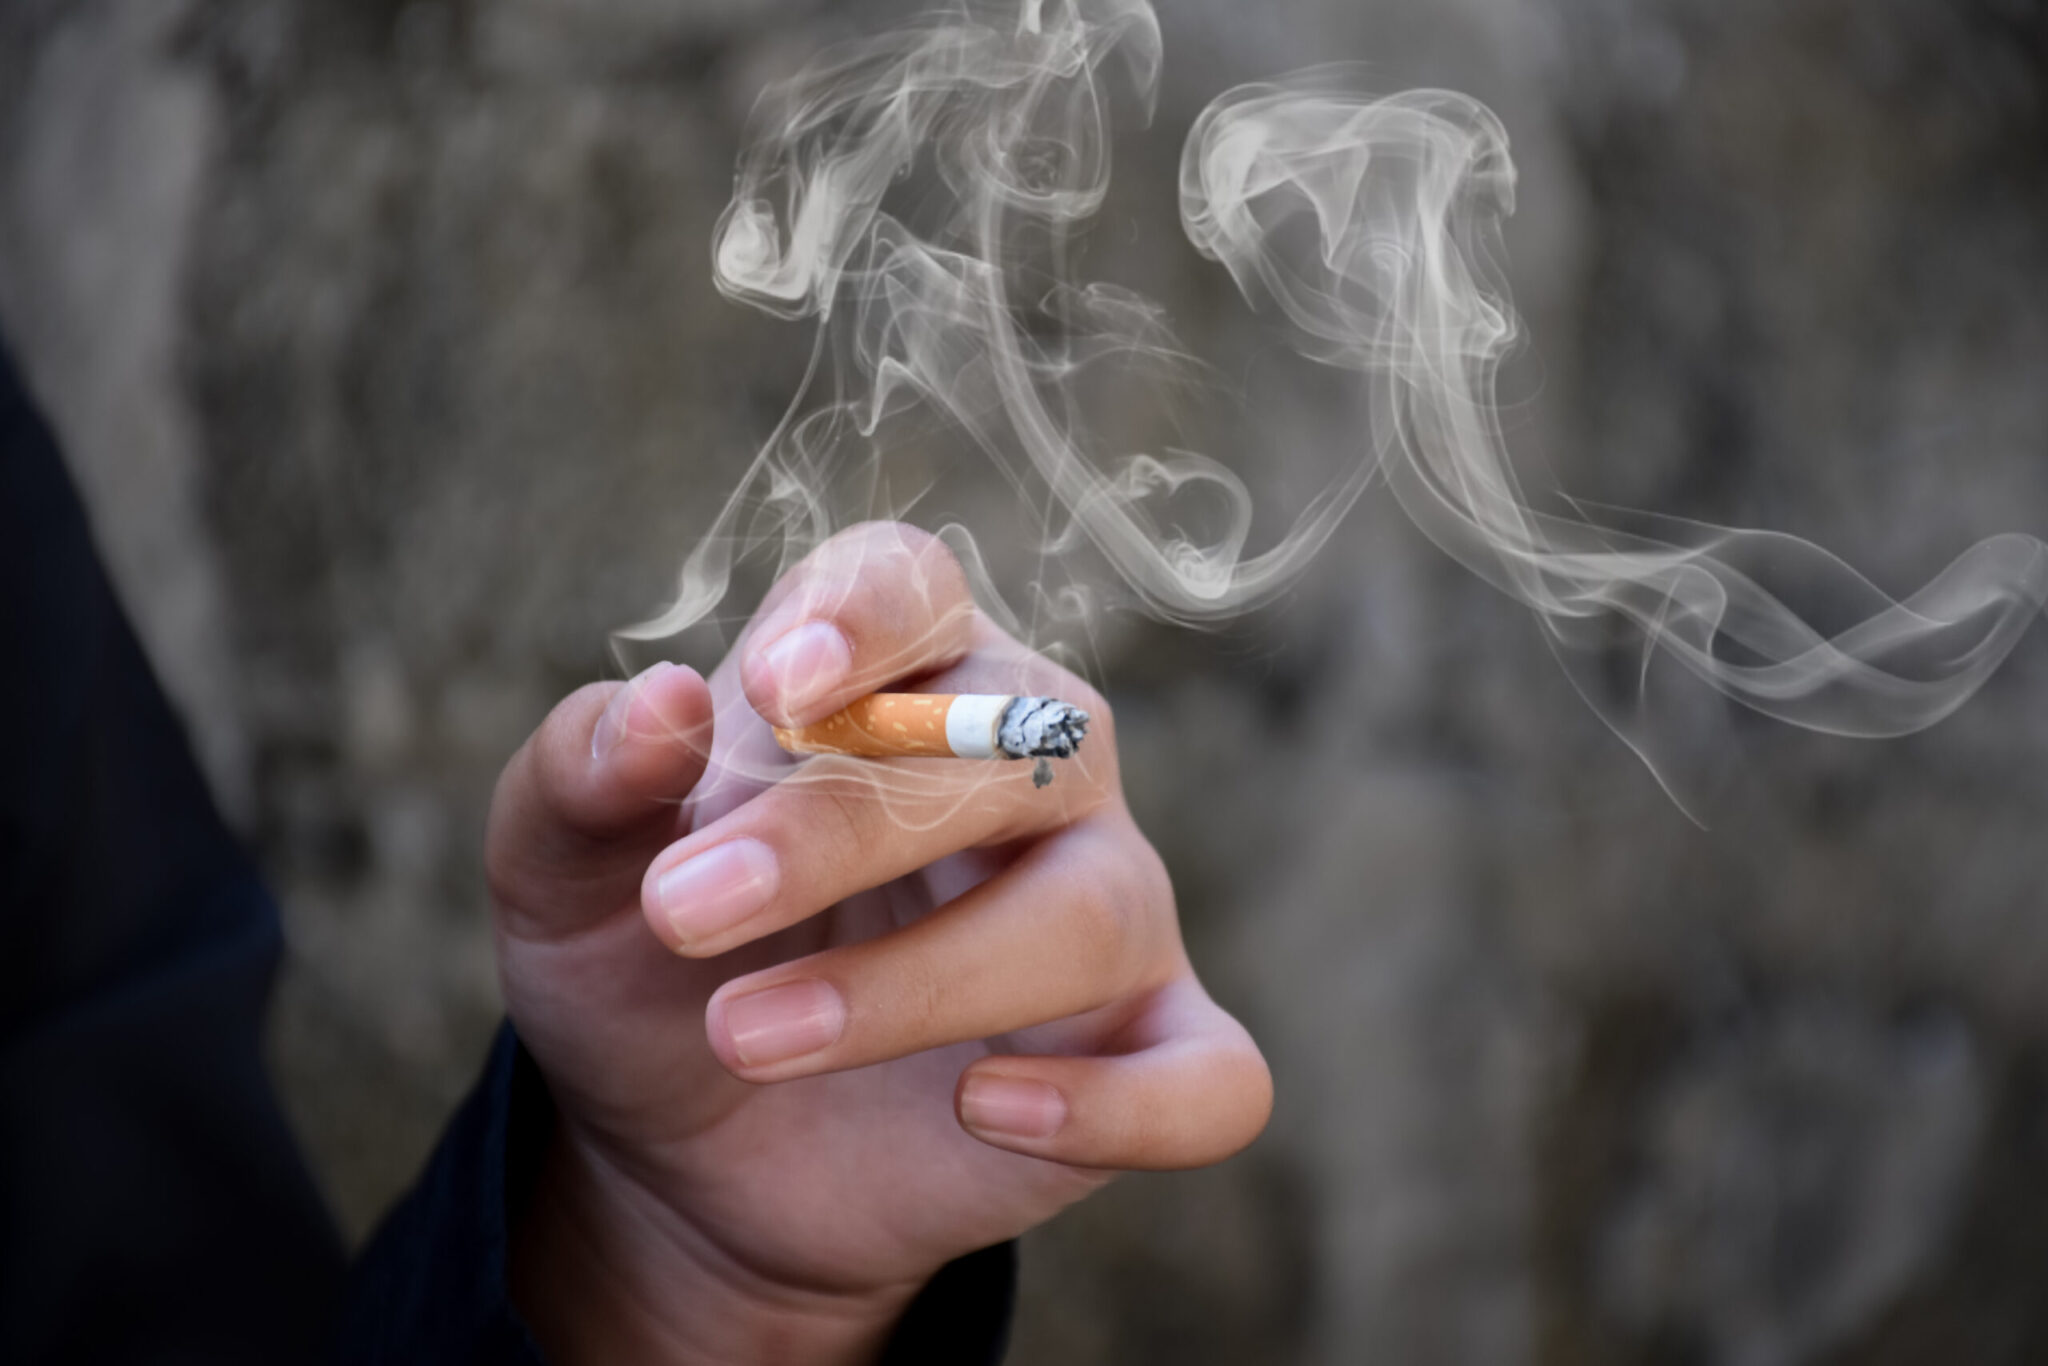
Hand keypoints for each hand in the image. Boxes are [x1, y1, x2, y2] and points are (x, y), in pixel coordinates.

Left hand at [488, 523, 1270, 1362]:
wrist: (687, 1149)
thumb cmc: (649, 966)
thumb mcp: (563, 876)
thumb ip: (583, 778)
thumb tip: (658, 701)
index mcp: (899, 674)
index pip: (916, 587)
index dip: (863, 619)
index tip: (775, 689)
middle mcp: (1033, 767)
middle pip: (1007, 744)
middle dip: (842, 828)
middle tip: (683, 912)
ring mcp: (1106, 908)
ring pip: (1091, 912)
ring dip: (921, 979)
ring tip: (750, 1036)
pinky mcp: (1143, 1052)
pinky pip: (1207, 1077)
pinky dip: (1118, 1102)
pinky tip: (989, 1110)